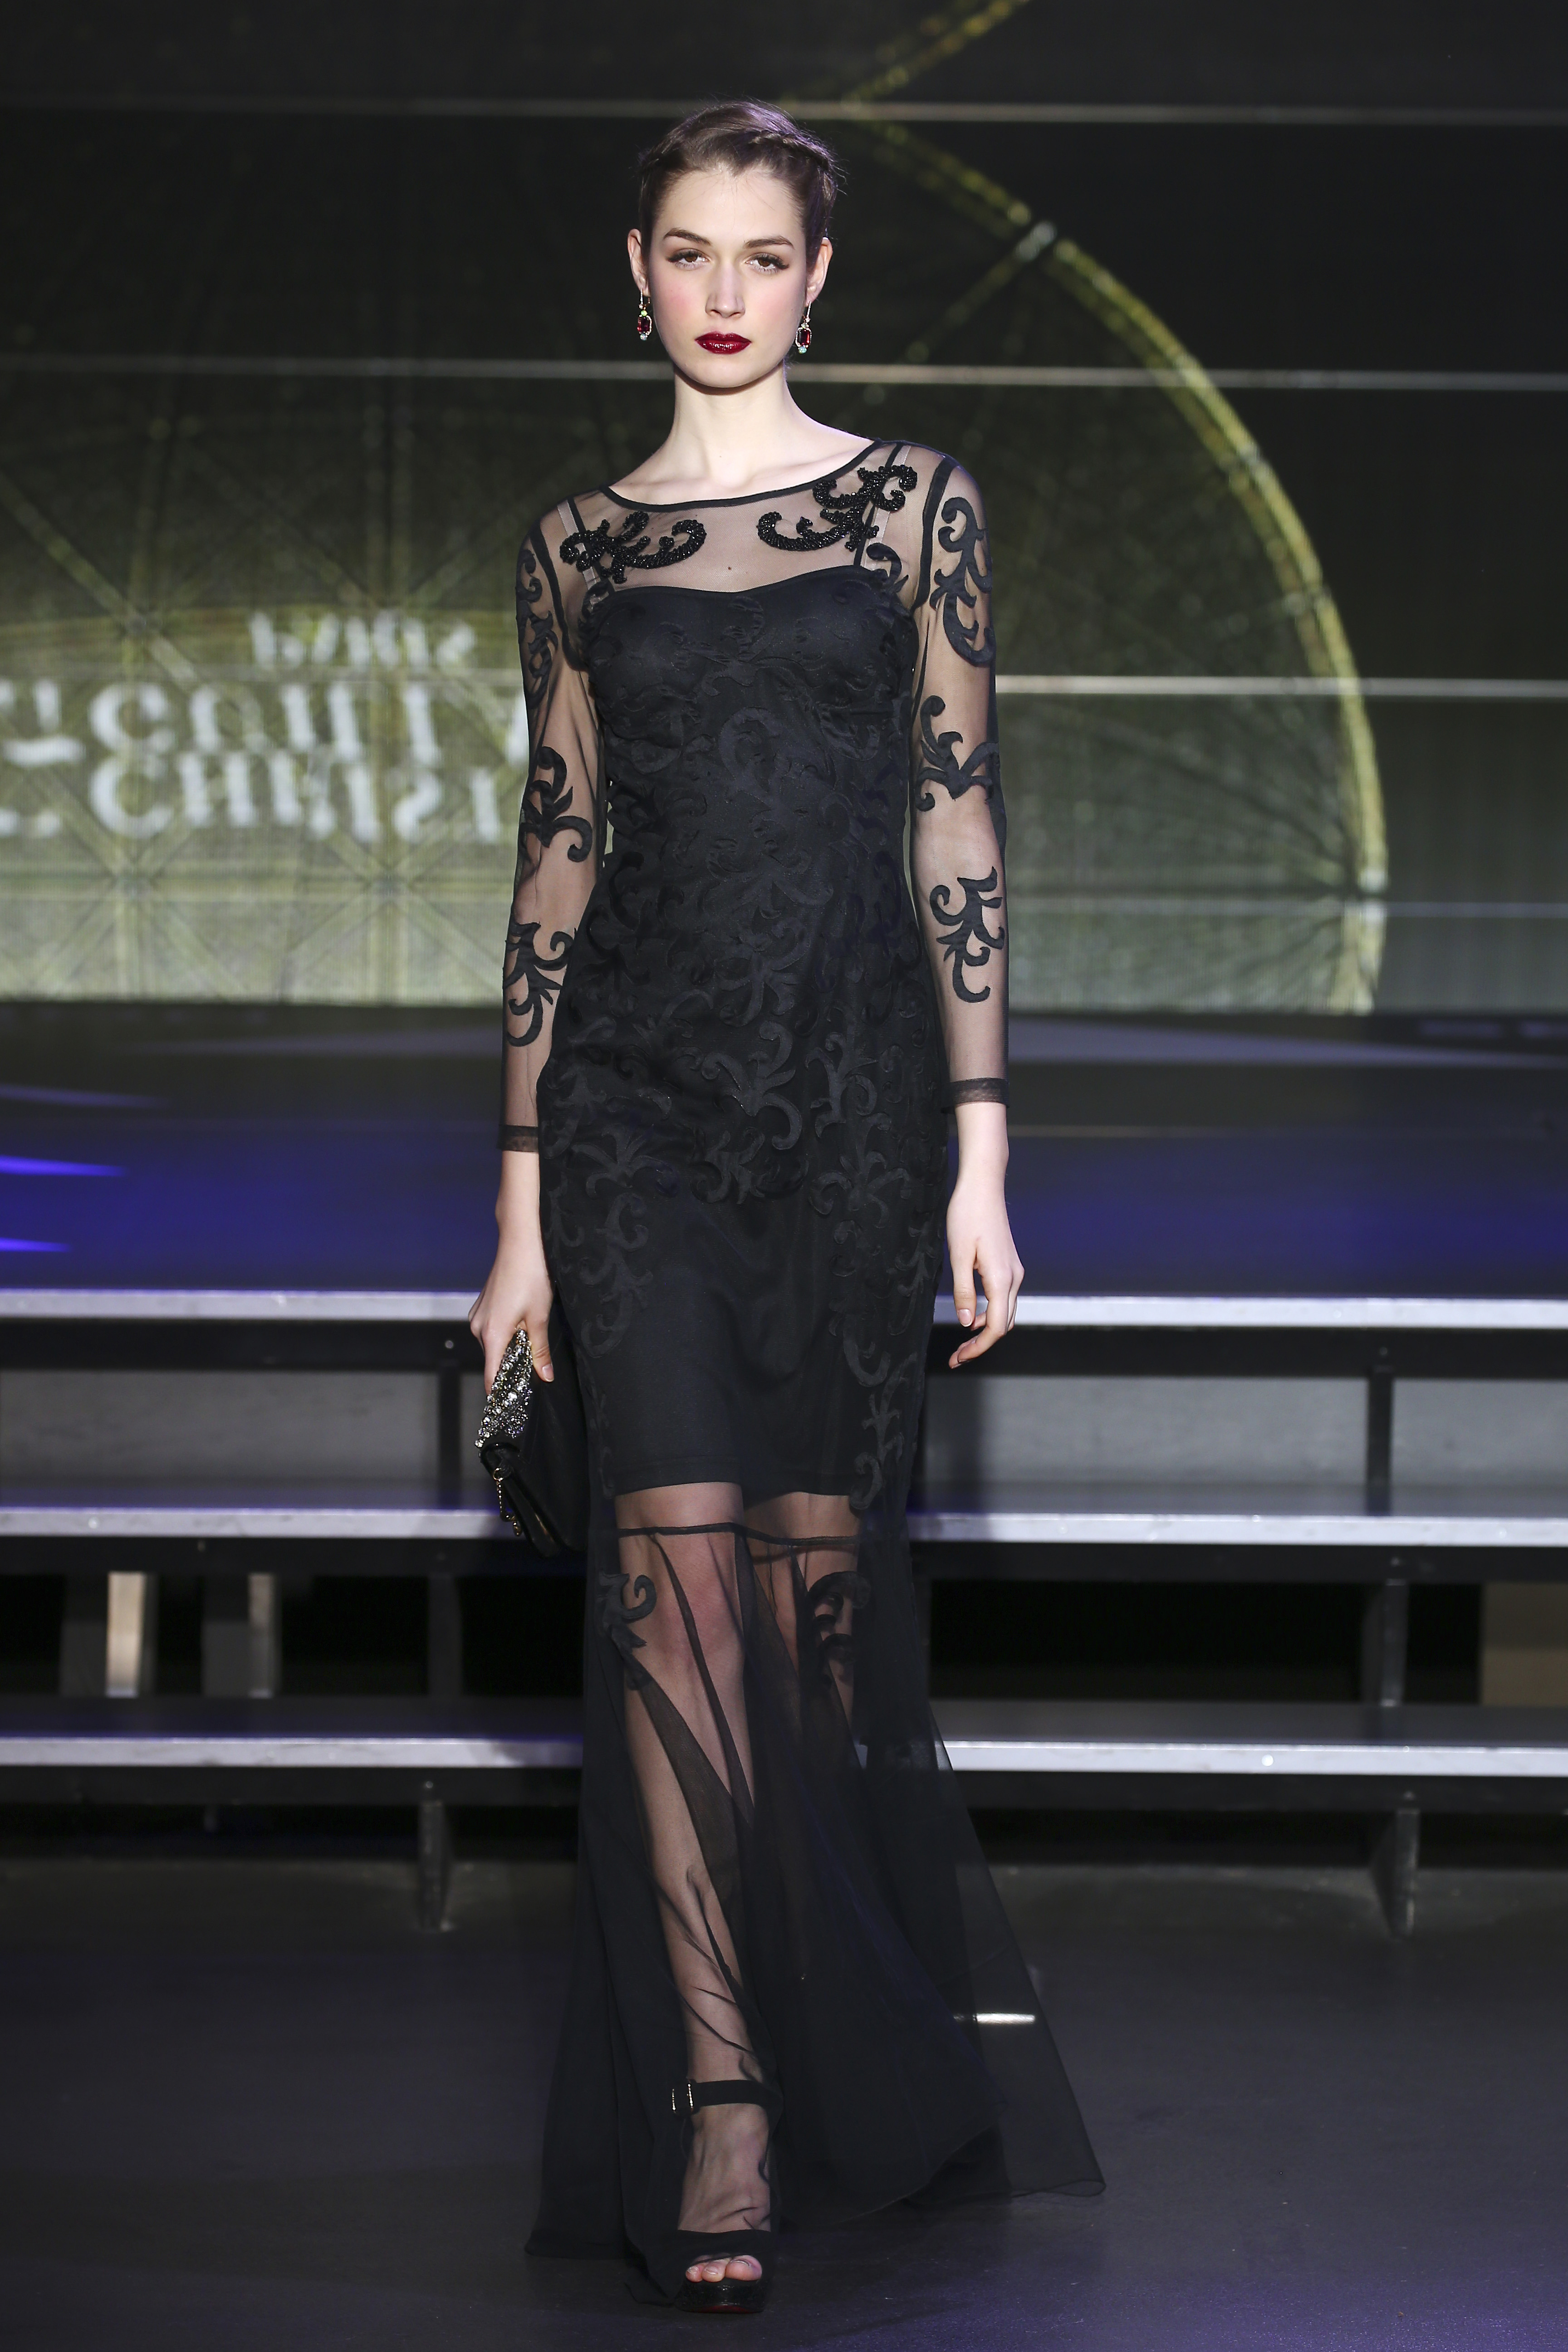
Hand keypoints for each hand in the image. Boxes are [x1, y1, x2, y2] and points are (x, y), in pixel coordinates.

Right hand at [469, 1153, 554, 1390]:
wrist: (521, 1241)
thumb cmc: (531, 1276)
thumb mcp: (540, 1317)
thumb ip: (539, 1350)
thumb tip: (544, 1376)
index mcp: (491, 1335)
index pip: (491, 1377)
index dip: (502, 1393)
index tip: (513, 1407)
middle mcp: (478, 1327)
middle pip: (496, 1360)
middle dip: (515, 1365)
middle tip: (539, 1365)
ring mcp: (479, 1315)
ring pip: (497, 1344)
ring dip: (514, 1346)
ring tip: (535, 1334)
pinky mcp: (483, 1305)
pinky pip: (495, 1329)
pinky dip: (509, 1332)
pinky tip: (526, 1320)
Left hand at [946, 1100, 1023, 1369]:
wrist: (984, 1186)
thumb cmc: (968, 1215)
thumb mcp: (958, 1254)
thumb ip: (963, 1290)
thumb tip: (965, 1322)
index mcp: (1002, 1278)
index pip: (995, 1327)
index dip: (978, 1347)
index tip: (959, 1358)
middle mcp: (1014, 1278)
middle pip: (1003, 1324)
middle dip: (982, 1344)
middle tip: (957, 1356)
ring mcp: (1014, 1271)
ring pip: (1005, 1312)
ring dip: (985, 1330)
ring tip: (961, 1342)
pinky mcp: (1009, 1265)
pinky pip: (1003, 1298)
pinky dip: (989, 1313)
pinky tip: (970, 1315)